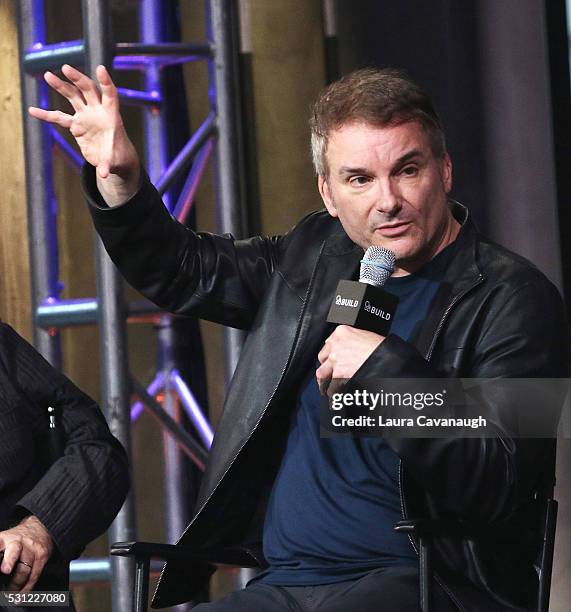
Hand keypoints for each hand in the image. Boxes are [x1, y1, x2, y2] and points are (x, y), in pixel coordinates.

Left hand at [0, 515, 53, 590]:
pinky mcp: (42, 556)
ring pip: (24, 570)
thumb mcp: (3, 540)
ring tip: (9, 594)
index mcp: (4, 539)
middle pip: (14, 550)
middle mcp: (18, 542)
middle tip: (5, 570)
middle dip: (10, 560)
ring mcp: (32, 549)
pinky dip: (27, 588)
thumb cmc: (18, 538)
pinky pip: (34, 575)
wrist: (41, 528)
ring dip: (15, 585)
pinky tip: (21, 596)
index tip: (1, 568)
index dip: (1, 556)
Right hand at [28, 64, 139, 205]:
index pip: (110, 94)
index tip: (100, 68)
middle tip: (65, 68)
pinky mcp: (76, 125)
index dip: (105, 81)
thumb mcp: (114, 161)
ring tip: (48, 75)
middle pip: (88, 89)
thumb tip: (103, 175)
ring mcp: (86, 116)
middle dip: (77, 79)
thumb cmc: (118, 156)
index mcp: (111, 115)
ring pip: (73, 96)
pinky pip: (59, 118)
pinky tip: (33, 111)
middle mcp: (97, 111)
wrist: (113, 158)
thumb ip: (107, 165)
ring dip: (61, 86)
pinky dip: (47, 115)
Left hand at [316, 326, 383, 395]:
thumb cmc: (382, 347)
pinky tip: (335, 398)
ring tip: (327, 387)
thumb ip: (352, 341)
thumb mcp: (365, 335)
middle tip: (328, 373)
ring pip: (322, 374)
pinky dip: (333, 394)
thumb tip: (351, 349)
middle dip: (326, 366)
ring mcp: (336, 361)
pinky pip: (331, 387)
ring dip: (324, 381)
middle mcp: (335, 346)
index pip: (328, 344)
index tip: (331, 359)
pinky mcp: (339, 375)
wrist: (389, 358)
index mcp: (341, 332)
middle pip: (322, 358)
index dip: (330, 353)